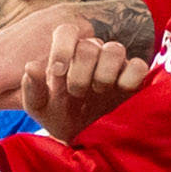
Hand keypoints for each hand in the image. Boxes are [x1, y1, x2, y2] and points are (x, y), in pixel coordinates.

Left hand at [20, 13, 151, 141]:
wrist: (84, 140)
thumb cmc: (60, 117)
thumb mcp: (40, 108)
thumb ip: (32, 88)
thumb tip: (32, 66)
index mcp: (68, 54)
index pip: (67, 31)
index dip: (62, 48)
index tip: (58, 72)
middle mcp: (93, 54)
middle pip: (90, 45)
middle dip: (80, 72)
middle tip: (76, 93)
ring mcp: (115, 65)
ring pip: (115, 50)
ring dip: (103, 74)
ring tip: (98, 92)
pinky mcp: (135, 79)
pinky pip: (138, 66)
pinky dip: (129, 78)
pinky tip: (119, 92)